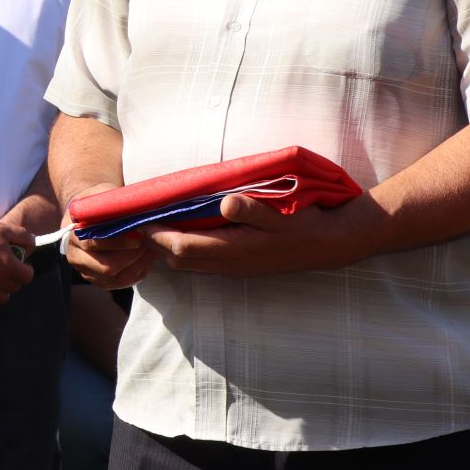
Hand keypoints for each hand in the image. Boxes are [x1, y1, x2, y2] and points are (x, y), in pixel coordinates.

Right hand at [0, 217, 35, 302]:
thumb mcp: (2, 229)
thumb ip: (23, 236)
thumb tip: (33, 243)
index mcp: (9, 265)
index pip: (28, 276)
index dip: (25, 269)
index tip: (20, 265)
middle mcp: (0, 281)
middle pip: (15, 286)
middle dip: (13, 277)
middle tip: (3, 268)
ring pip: (4, 297)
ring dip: (2, 289)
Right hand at [63, 183, 156, 289]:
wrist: (87, 213)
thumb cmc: (97, 201)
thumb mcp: (102, 195)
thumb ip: (112, 203)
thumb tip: (137, 210)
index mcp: (72, 233)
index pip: (95, 244)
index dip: (119, 243)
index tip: (139, 238)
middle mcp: (75, 255)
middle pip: (107, 268)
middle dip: (133, 258)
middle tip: (150, 245)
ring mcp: (84, 270)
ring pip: (114, 280)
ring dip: (137, 268)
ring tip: (151, 253)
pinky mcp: (95, 279)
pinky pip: (117, 285)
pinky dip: (134, 275)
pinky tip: (144, 262)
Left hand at [147, 192, 377, 276]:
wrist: (330, 245)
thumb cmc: (305, 224)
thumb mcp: (283, 213)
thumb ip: (253, 209)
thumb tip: (226, 203)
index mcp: (235, 249)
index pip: (182, 246)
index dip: (158, 235)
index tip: (140, 220)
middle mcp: (230, 262)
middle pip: (179, 258)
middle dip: (156, 243)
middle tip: (140, 221)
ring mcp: (234, 266)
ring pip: (189, 264)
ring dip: (170, 247)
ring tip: (155, 226)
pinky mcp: (240, 264)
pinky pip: (202, 262)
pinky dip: (186, 249)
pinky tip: (184, 232)